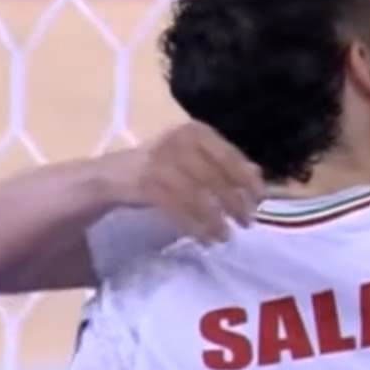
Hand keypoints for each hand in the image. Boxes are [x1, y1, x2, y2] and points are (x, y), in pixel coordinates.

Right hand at [123, 121, 263, 241]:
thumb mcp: (193, 159)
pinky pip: (178, 207)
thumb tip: (258, 176)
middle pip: (215, 175)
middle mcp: (178, 140)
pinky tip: (205, 238)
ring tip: (226, 237)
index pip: (229, 155)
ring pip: (197, 194)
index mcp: (194, 131)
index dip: (246, 179)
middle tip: (248, 223)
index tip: (259, 200)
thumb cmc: (160, 167)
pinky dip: (195, 225)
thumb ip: (222, 164)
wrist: (110, 175)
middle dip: (235, 201)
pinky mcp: (145, 182)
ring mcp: (160, 160)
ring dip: (215, 219)